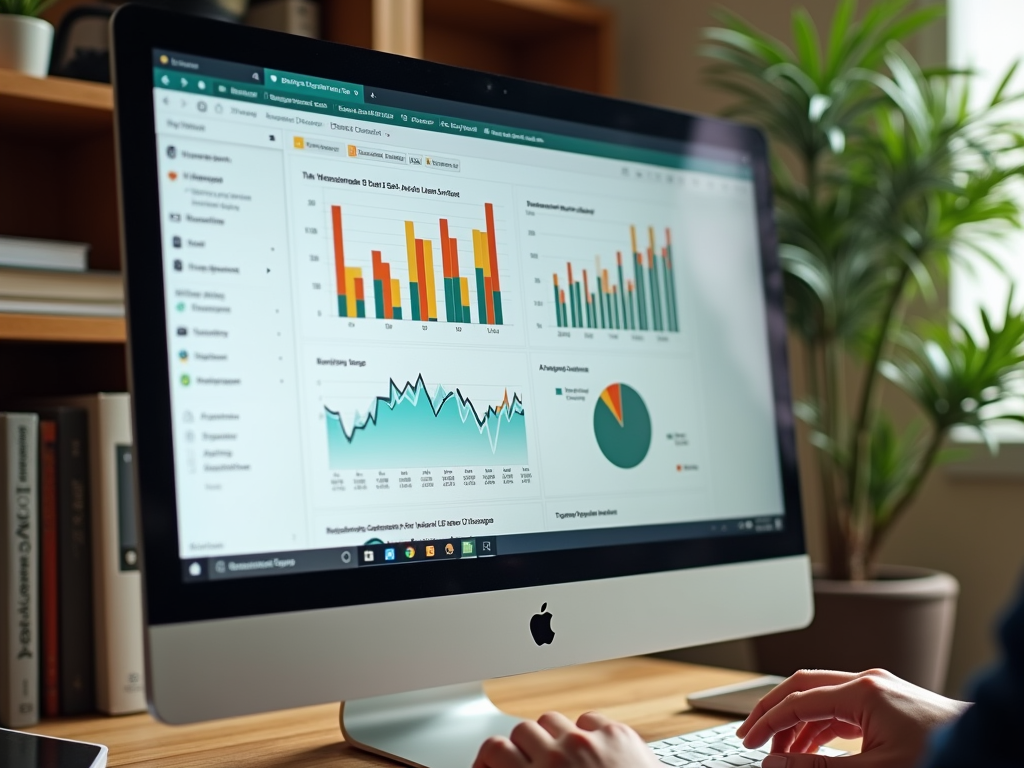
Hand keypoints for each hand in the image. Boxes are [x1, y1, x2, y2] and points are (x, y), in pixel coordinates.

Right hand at [473, 711, 660, 767]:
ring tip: (560, 756)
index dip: (489, 757)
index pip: (494, 749)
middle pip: (521, 730)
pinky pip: (588, 720)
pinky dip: (585, 733)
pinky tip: (590, 752)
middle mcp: (560, 756)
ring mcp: (591, 741)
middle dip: (522, 747)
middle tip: (529, 763)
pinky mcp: (619, 734)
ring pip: (552, 719)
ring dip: (551, 736)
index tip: (492, 764)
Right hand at [735, 668, 969, 766]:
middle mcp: (867, 682)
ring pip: (820, 696)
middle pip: (803, 687)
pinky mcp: (886, 702)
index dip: (767, 722)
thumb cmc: (940, 759)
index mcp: (862, 691)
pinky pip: (839, 707)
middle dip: (773, 711)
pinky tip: (809, 747)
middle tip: (750, 736)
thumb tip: (778, 763)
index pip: (798, 701)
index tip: (748, 741)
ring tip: (779, 751)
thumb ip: (818, 767)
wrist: (986, 752)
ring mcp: (878, 690)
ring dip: (795, 722)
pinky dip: (818, 725)